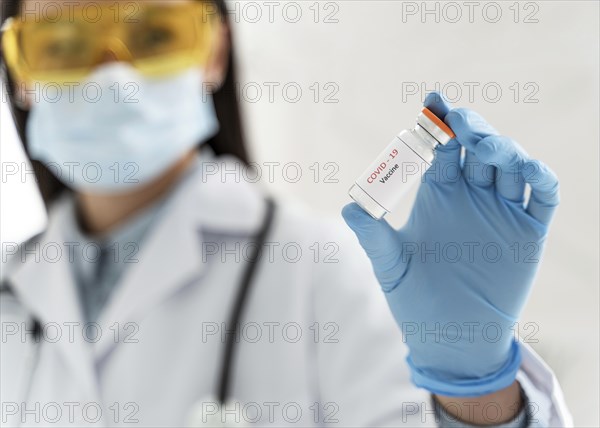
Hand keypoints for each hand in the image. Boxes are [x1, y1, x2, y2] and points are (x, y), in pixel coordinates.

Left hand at [342, 92, 559, 395]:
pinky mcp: (527, 232)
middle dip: (471, 129)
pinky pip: (542, 197)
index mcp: (439, 193)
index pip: (442, 148)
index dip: (438, 122)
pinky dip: (541, 179)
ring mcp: (502, 211)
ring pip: (511, 165)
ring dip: (504, 149)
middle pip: (478, 147)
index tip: (432, 100)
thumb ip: (374, 235)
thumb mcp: (390, 264)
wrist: (448, 336)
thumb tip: (349, 207)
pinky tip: (528, 169)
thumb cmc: (414, 297)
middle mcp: (472, 195)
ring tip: (485, 147)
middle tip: (459, 121)